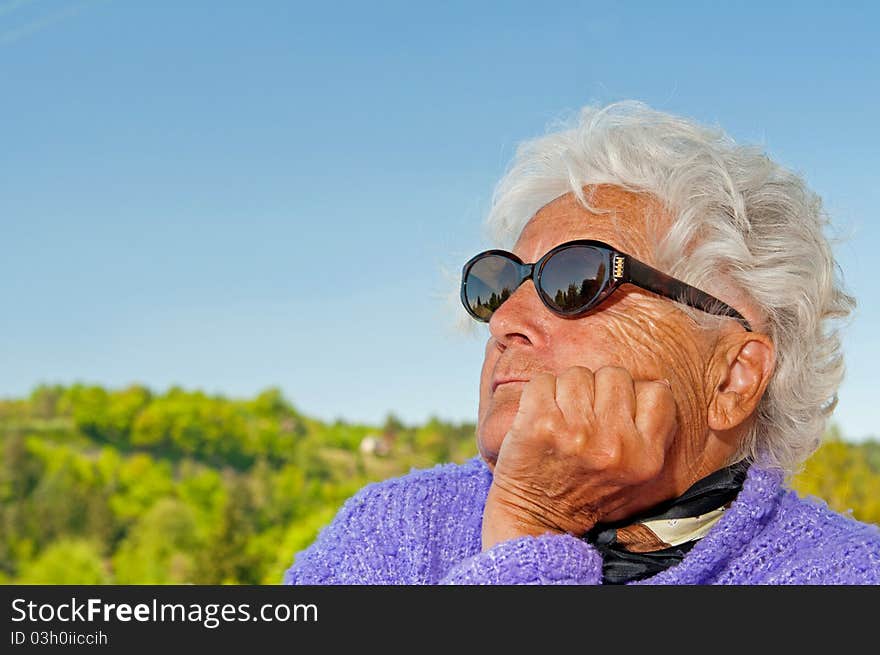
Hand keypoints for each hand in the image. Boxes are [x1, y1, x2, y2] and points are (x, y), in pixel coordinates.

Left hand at [482, 365, 678, 550]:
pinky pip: (543, 380)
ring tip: (562, 422)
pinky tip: (539, 419)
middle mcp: (615, 445)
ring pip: (577, 374)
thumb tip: (660, 383)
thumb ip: (652, 431)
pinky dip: (538, 394)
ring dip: (566, 392)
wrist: (537, 516)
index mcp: (646, 457)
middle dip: (597, 390)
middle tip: (584, 420)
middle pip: (614, 376)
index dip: (634, 396)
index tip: (615, 415)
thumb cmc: (586, 489)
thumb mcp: (636, 473)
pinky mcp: (541, 425)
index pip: (657, 393)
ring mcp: (577, 433)